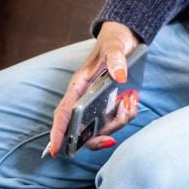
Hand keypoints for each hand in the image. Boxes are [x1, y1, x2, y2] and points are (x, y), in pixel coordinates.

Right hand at [47, 21, 140, 156]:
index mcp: (78, 86)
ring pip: (102, 126)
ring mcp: (98, 102)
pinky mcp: (111, 103)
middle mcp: (85, 98)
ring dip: (117, 122)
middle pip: (82, 128)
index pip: (63, 113)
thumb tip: (120, 76)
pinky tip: (131, 101)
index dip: (57, 132)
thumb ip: (116, 59)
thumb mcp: (115, 46)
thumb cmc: (114, 41)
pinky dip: (126, 115)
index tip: (56, 151)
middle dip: (96, 138)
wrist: (125, 37)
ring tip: (129, 104)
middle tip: (110, 140)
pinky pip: (117, 118)